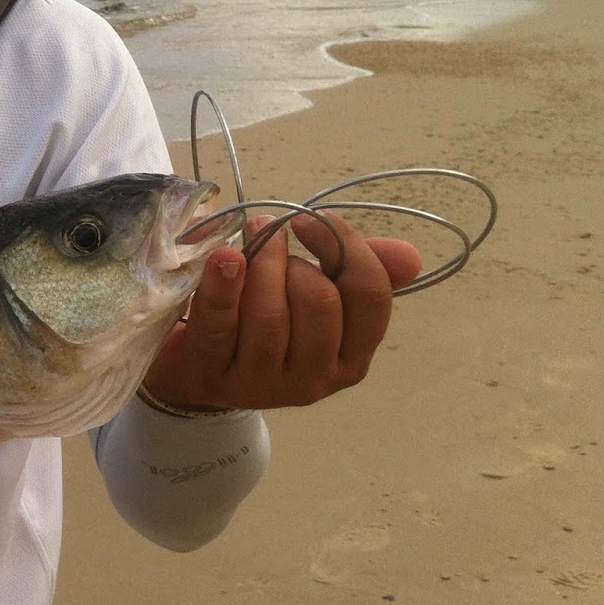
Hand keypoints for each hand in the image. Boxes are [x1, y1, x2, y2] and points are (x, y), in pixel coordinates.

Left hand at [143, 213, 422, 410]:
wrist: (194, 368)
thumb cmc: (259, 318)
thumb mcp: (310, 293)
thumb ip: (355, 271)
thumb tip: (409, 256)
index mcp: (351, 357)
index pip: (370, 295)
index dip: (346, 246)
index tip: (311, 220)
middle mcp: (315, 379)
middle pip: (319, 301)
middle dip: (292, 257)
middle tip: (265, 236)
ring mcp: (263, 384)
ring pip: (272, 314)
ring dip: (258, 265)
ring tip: (241, 246)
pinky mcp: (214, 375)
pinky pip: (221, 323)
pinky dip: (223, 285)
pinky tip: (224, 257)